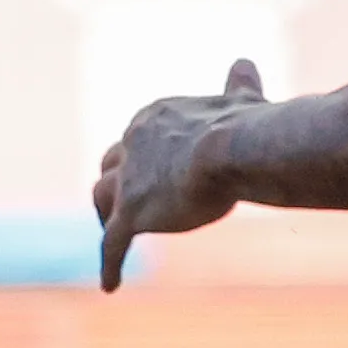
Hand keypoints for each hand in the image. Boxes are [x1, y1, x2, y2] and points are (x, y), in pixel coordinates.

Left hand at [92, 59, 262, 289]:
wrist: (233, 148)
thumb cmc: (245, 126)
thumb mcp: (241, 101)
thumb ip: (238, 86)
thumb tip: (244, 62)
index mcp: (155, 117)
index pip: (141, 137)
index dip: (147, 156)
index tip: (158, 170)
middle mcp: (132, 143)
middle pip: (112, 164)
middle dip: (117, 181)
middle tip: (124, 201)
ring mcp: (128, 180)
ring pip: (102, 197)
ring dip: (107, 214)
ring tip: (114, 234)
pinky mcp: (130, 214)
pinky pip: (111, 244)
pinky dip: (109, 263)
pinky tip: (110, 285)